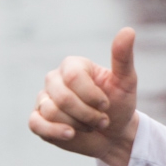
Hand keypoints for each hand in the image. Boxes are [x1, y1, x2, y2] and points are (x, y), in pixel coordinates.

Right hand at [28, 27, 141, 165]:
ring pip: (52, 112)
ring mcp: (44, 99)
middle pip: (63, 97)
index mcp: (73, 66)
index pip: (73, 77)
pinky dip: (55, 132)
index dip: (93, 96)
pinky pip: (36, 124)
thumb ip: (123, 58)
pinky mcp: (38, 119)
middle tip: (102, 120)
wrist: (114, 134)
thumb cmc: (120, 105)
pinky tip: (70, 134)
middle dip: (88, 114)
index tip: (106, 105)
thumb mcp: (126, 82)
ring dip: (78, 125)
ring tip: (90, 125)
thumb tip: (128, 30)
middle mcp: (54, 79)